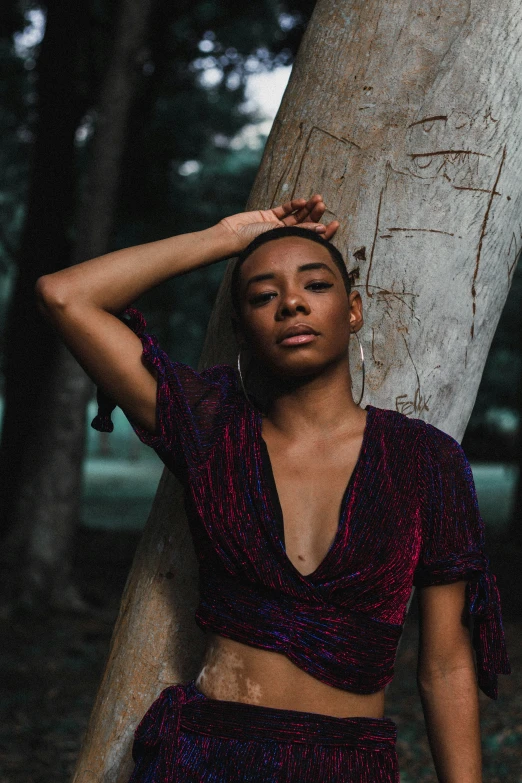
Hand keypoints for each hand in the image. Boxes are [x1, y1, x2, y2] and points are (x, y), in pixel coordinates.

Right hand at [218, 194, 339, 253]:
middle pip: (305, 225)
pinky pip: (283, 210)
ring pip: (296, 216)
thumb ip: (299, 231)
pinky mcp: (267, 216)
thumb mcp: (279, 236)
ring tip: (317, 199)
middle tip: (324, 205)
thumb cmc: (253, 243)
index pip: (310, 239)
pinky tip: (301, 201)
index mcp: (288, 247)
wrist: (231, 236)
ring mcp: (275, 226)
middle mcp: (284, 237)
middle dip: (316, 215)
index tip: (335, 225)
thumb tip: (321, 229)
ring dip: (307, 207)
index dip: (324, 232)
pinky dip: (293, 205)